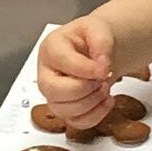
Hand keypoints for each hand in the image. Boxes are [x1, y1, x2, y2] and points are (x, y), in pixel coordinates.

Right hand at [38, 13, 116, 129]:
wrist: (94, 49)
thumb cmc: (89, 38)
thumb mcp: (97, 27)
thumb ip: (101, 42)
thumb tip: (101, 64)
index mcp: (50, 49)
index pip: (62, 62)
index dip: (86, 69)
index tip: (105, 68)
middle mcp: (46, 74)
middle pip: (55, 91)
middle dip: (85, 89)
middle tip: (102, 80)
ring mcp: (53, 95)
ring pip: (65, 111)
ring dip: (92, 103)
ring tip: (104, 87)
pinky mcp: (65, 110)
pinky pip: (76, 122)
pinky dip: (95, 115)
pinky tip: (105, 101)